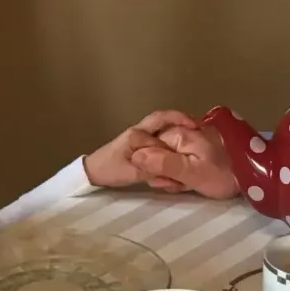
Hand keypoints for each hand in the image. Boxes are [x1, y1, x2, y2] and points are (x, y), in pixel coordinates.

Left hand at [84, 110, 207, 191]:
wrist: (92, 171)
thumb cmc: (111, 171)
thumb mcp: (133, 173)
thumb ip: (153, 167)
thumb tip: (173, 166)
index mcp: (137, 135)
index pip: (163, 139)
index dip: (178, 144)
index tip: (196, 143)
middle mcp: (138, 129)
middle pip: (162, 118)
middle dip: (180, 118)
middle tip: (197, 124)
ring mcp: (137, 132)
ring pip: (159, 123)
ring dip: (175, 123)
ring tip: (192, 129)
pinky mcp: (136, 138)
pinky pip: (156, 131)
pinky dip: (168, 131)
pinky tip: (178, 140)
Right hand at [131, 120, 239, 199]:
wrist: (255, 174)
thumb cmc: (224, 175)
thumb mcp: (192, 174)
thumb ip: (163, 164)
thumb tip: (135, 156)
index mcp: (178, 134)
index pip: (147, 148)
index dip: (151, 168)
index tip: (163, 182)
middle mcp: (183, 130)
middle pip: (158, 153)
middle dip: (164, 173)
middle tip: (179, 185)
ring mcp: (192, 138)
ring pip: (169, 159)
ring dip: (173, 176)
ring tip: (187, 185)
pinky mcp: (200, 147)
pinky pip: (181, 160)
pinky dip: (183, 173)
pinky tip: (191, 182)